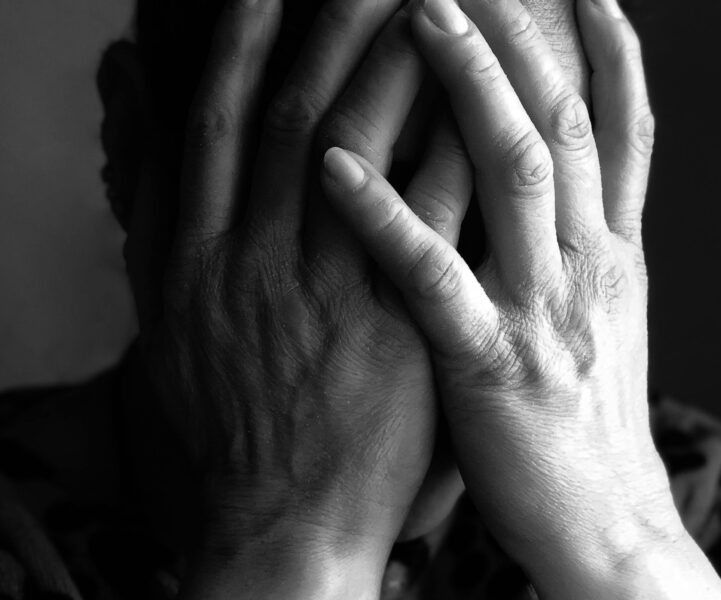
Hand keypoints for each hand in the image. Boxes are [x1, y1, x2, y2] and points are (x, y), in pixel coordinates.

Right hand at [122, 0, 470, 596]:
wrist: (282, 518)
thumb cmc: (229, 419)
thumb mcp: (167, 315)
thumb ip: (152, 211)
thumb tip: (133, 110)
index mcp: (197, 257)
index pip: (219, 123)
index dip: (242, 43)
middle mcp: (253, 260)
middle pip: (293, 117)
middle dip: (329, 29)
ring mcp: (325, 293)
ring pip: (357, 153)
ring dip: (393, 68)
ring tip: (429, 6)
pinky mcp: (395, 330)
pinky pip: (427, 222)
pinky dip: (450, 154)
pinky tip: (482, 105)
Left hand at [322, 0, 720, 596]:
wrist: (606, 521)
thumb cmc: (586, 420)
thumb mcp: (599, 319)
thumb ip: (578, 248)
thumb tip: (550, 185)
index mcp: (611, 252)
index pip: (618, 124)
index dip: (604, 46)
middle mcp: (587, 263)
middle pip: (561, 121)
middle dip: (518, 37)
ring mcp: (543, 310)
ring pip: (513, 172)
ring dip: (466, 86)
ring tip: (416, 15)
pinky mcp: (491, 366)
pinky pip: (435, 277)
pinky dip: (386, 216)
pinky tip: (333, 167)